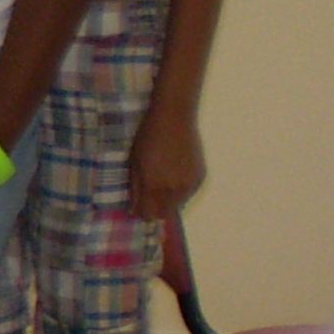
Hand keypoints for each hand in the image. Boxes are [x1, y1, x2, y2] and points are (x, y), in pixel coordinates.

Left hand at [127, 104, 206, 221]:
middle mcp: (175, 190)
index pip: (149, 215)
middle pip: (163, 214)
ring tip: (160, 179)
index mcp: (155, 186)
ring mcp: (190, 185)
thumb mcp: (134, 162)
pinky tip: (173, 174)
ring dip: (167, 200)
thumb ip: (135, 189)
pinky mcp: (200, 178)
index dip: (141, 212)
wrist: (174, 118)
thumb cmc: (148, 137)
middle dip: (153, 208)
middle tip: (146, 193)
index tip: (136, 204)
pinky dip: (179, 191)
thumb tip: (133, 210)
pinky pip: (187, 194)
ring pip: (176, 205)